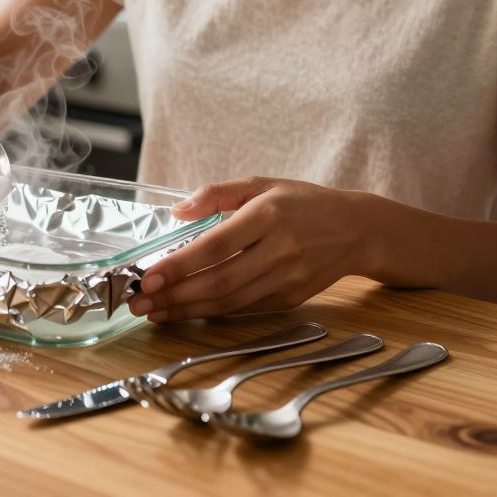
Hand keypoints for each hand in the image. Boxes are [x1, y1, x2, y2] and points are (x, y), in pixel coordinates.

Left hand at [128, 177, 379, 321]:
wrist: (357, 229)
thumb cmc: (302, 202)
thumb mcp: (262, 183)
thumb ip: (217, 194)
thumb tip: (177, 211)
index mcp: (268, 215)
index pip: (215, 245)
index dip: (180, 265)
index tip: (148, 277)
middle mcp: (279, 249)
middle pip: (219, 281)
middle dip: (174, 296)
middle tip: (138, 303)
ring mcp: (288, 278)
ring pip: (230, 302)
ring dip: (187, 310)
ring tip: (154, 312)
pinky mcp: (292, 298)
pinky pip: (245, 309)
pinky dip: (213, 314)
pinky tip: (186, 312)